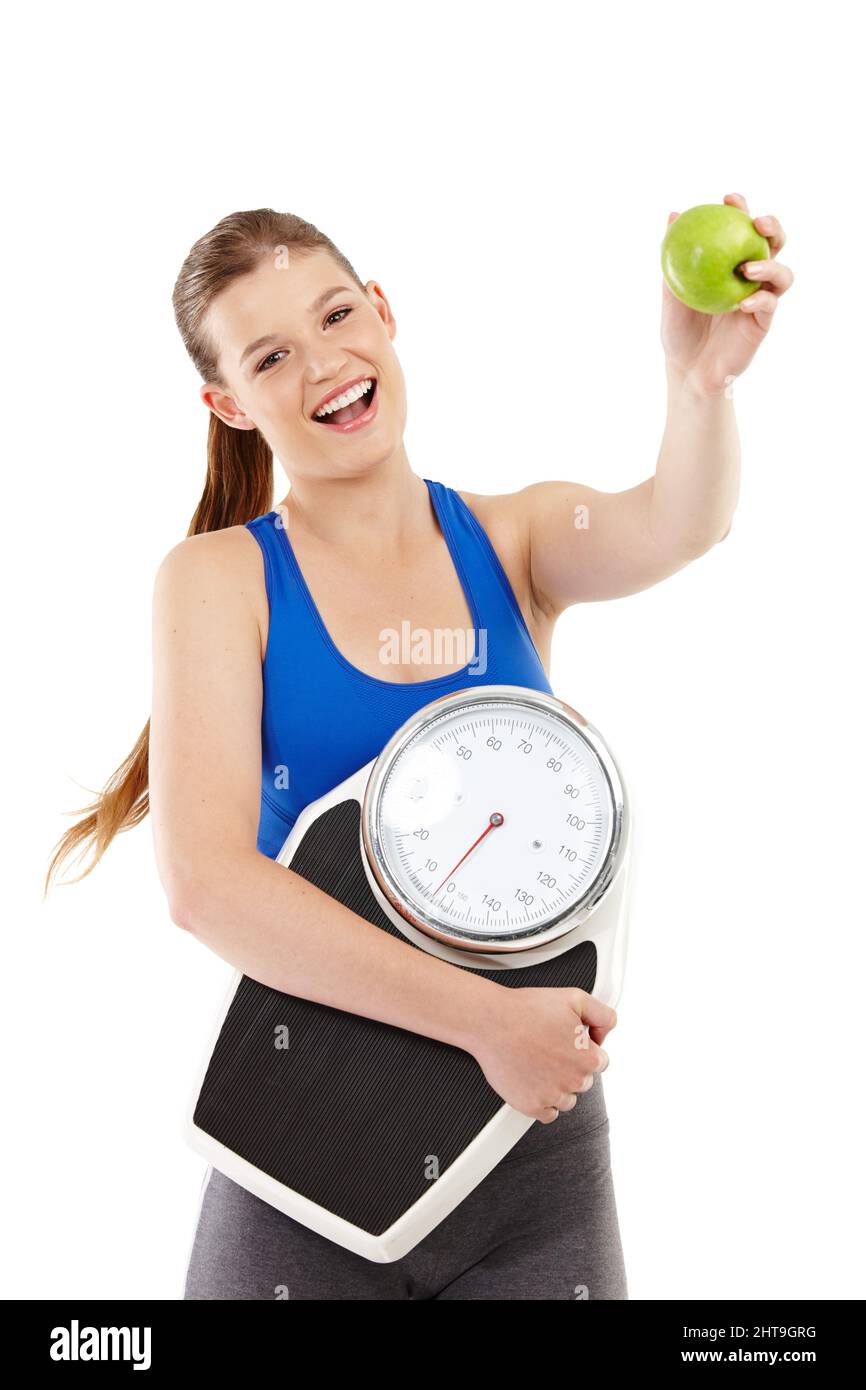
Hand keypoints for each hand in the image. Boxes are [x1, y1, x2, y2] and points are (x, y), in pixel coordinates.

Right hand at [472, 986, 615, 1122]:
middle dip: (570, 1066)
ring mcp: (551, 1096)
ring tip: (538, 1063)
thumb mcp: (575, 998)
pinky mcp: (531, 1106)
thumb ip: (603, 1016)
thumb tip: (605, 1035)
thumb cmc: (527, 1009)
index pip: (599, 1061)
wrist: (490, 1021)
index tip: (567, 1041)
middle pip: (583, 1081)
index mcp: (587, 1058)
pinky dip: (543, 1102)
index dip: (583, 1048)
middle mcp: (573, 1081)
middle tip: (549, 1048)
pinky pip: (548, 1114)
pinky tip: (533, 1081)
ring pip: (567, 1099)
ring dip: (558, 1086)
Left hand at [662, 192, 793, 396]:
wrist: (687, 369)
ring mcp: (760, 299)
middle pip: (773, 244)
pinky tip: (743, 303)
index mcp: (730, 263)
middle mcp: (751, 277)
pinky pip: (769, 306)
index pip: (741, 229)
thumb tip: (672, 216)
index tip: (728, 199)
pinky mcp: (763, 323)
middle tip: (757, 223)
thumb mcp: (670, 292)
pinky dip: (759, 301)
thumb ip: (674, 258)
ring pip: (782, 274)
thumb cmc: (679, 329)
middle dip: (773, 227)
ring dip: (770, 266)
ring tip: (748, 269)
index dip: (741, 208)